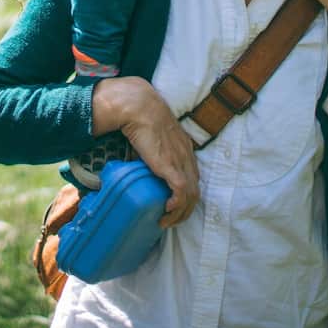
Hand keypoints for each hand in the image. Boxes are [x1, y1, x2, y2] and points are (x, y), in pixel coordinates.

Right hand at [91, 77, 199, 227]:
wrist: (138, 106)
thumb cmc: (138, 115)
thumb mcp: (148, 134)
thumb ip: (147, 148)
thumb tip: (132, 160)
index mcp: (183, 147)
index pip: (192, 175)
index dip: (185, 193)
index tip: (172, 203)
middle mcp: (186, 155)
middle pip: (195, 189)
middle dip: (185, 209)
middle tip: (170, 218)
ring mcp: (180, 161)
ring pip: (191, 195)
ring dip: (180, 213)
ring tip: (166, 220)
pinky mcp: (171, 166)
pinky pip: (182, 192)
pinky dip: (177, 206)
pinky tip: (166, 211)